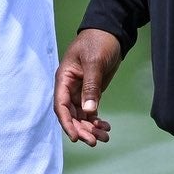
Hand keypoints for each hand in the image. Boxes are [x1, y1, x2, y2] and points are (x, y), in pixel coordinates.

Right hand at [55, 28, 122, 144]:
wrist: (111, 32)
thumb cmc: (98, 42)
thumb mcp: (94, 62)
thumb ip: (91, 86)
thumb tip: (89, 111)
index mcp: (64, 78)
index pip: (61, 105)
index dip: (67, 123)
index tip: (76, 137)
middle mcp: (69, 87)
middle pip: (72, 114)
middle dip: (82, 129)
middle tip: (95, 141)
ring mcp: (80, 90)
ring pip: (82, 115)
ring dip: (91, 128)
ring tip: (105, 138)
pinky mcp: (91, 92)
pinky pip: (91, 111)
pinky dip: (97, 121)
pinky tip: (106, 128)